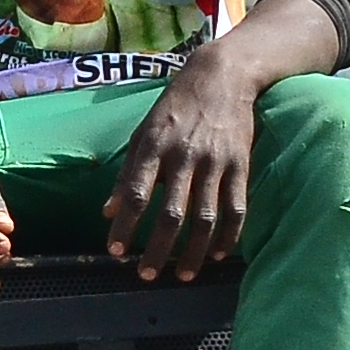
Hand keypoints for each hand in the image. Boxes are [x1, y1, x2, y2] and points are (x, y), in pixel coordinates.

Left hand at [107, 60, 262, 280]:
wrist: (222, 75)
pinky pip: (236, 207)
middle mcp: (184, 156)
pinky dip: (228, 235)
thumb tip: (108, 211)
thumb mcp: (143, 131)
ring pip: (205, 217)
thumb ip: (127, 171)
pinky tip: (218, 254)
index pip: (136, 193)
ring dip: (193, 252)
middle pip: (171, 214)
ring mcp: (215, 161)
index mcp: (154, 146)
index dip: (125, 225)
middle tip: (146, 275)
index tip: (116, 250)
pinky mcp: (241, 164)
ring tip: (183, 274)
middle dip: (158, 250)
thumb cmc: (175, 105)